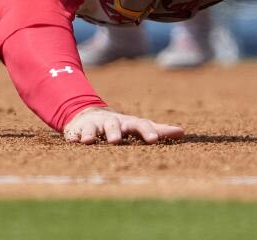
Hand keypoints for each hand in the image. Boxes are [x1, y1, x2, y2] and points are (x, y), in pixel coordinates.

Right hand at [62, 107, 183, 144]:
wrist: (90, 115)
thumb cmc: (121, 126)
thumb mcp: (137, 126)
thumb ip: (158, 130)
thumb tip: (182, 132)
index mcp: (128, 123)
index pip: (140, 124)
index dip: (146, 132)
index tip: (154, 141)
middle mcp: (111, 122)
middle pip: (114, 125)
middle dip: (114, 132)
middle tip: (116, 141)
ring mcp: (94, 125)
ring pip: (93, 128)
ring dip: (92, 134)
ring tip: (90, 141)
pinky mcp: (78, 130)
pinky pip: (75, 133)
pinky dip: (75, 136)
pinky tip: (74, 141)